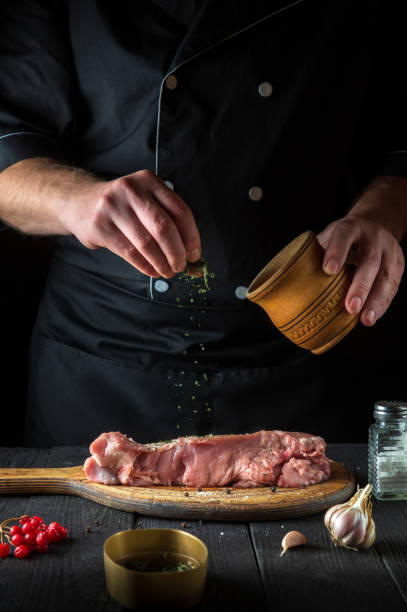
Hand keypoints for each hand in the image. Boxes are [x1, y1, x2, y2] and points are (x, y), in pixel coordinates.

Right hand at [60, 169, 200, 277]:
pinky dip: (145, 265)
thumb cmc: (121, 205)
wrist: (78, 201)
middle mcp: (131, 190)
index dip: (191, 236)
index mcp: (148, 181)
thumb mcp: (143, 198)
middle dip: (177, 252)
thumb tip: (190, 251)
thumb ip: (166, 217)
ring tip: (168, 272)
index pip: (180, 211)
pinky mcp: (100, 226)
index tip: (194, 254)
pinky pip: (130, 252)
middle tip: (181, 266)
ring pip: (146, 243)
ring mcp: (113, 207)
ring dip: (161, 263)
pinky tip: (152, 271)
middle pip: (164, 228)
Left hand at [317, 214, 404, 325]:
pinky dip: (382, 303)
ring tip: (364, 319)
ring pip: (386, 276)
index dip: (337, 252)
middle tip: (350, 306)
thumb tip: (285, 279)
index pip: (344, 235)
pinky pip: (393, 286)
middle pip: (370, 260)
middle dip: (360, 285)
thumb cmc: (344, 237)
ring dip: (375, 300)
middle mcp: (373, 237)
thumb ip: (314, 253)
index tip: (328, 270)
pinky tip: (371, 317)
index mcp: (351, 227)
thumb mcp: (329, 236)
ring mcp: (389, 250)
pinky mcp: (398, 264)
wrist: (377, 222)